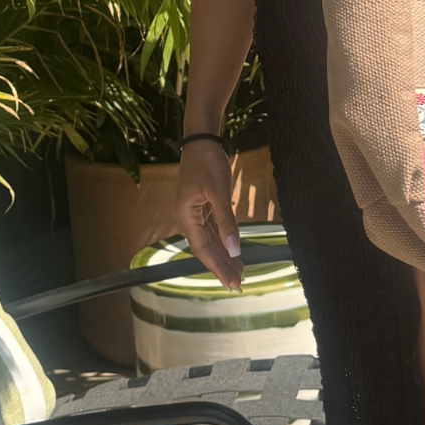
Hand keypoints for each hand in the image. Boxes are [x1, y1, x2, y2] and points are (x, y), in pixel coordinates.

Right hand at [175, 141, 243, 288]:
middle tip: (238, 285)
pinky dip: (224, 241)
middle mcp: (187, 217)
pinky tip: (233, 252)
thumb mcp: (218, 191)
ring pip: (210, 241)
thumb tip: (234, 249)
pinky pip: (213, 230)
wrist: (202, 139)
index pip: (202, 248)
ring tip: (239, 273)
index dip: (217, 266)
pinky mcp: (204, 206)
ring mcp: (195, 212)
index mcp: (186, 215)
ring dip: (224, 256)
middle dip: (221, 266)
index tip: (231, 282)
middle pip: (205, 248)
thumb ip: (226, 221)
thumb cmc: (207, 161)